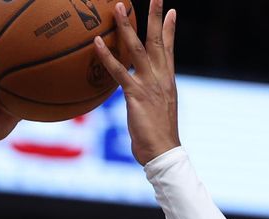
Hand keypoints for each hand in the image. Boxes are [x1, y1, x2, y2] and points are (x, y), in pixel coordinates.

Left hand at [93, 0, 179, 164]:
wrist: (163, 153)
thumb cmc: (158, 139)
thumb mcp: (158, 113)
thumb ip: (152, 100)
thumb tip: (142, 100)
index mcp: (167, 81)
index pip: (169, 49)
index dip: (169, 29)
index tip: (170, 11)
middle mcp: (161, 78)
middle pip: (158, 41)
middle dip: (155, 16)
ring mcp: (149, 85)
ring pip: (138, 48)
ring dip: (127, 26)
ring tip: (118, 6)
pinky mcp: (135, 95)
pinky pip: (118, 71)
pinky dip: (107, 55)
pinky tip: (97, 41)